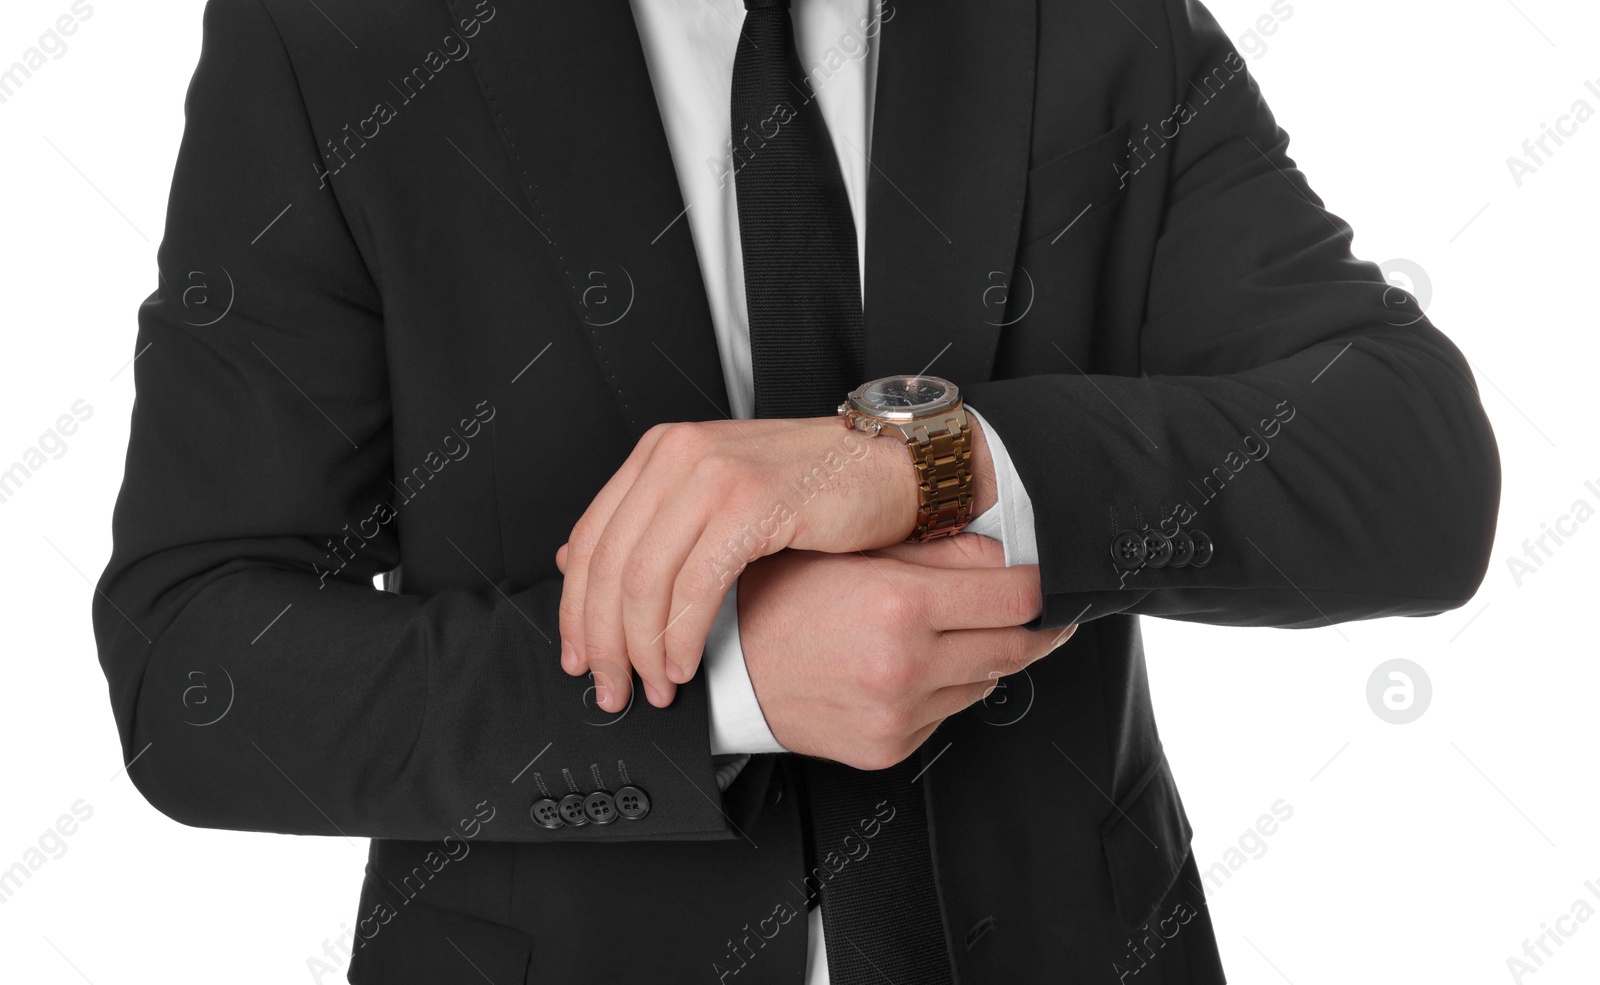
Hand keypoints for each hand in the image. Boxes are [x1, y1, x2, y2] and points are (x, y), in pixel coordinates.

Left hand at [556, 416, 995, 712]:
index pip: (591, 539)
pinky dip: (684, 636)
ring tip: (658, 688)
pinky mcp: (753, 501)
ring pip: (644, 580)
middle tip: (611, 689)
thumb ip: (657, 527)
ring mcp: (714, 474)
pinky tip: (689, 666)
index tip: (581, 660)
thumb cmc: (820, 488)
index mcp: (662, 452)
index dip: (576, 611)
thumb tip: (578, 566)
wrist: (897, 466)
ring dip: (644, 649)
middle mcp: (678, 454)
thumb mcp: (724, 499)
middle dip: (604, 642)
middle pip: (608, 566)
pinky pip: (696, 585)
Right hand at [737, 535, 1073, 769]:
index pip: (1015, 597)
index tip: (1043, 579)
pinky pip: (947, 714)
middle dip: (1030, 625)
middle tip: (1029, 607)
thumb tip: (1002, 555)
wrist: (723, 670)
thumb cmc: (775, 601)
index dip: (1041, 584)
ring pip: (985, 682)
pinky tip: (912, 665)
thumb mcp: (853, 552)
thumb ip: (938, 551)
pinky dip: (944, 688)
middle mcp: (905, 666)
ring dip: (984, 656)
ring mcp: (899, 715)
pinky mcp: (889, 748)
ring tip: (950, 630)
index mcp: (899, 605)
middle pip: (1014, 646)